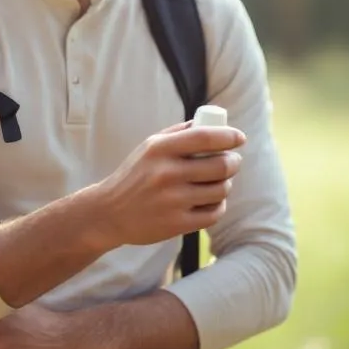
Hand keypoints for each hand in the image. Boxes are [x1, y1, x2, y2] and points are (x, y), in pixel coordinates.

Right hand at [89, 120, 244, 248]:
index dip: (229, 136)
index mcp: (159, 149)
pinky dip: (219, 206)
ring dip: (226, 185)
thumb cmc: (135, 175)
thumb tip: (215, 123)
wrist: (109, 213)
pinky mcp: (176, 224)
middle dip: (233, 162)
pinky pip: (214, 213)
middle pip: (220, 165)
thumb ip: (179, 133)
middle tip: (233, 161)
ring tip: (219, 182)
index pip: (205, 137)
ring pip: (220, 190)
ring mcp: (172, 201)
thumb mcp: (149, 147)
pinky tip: (211, 201)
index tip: (239, 138)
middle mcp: (166, 174)